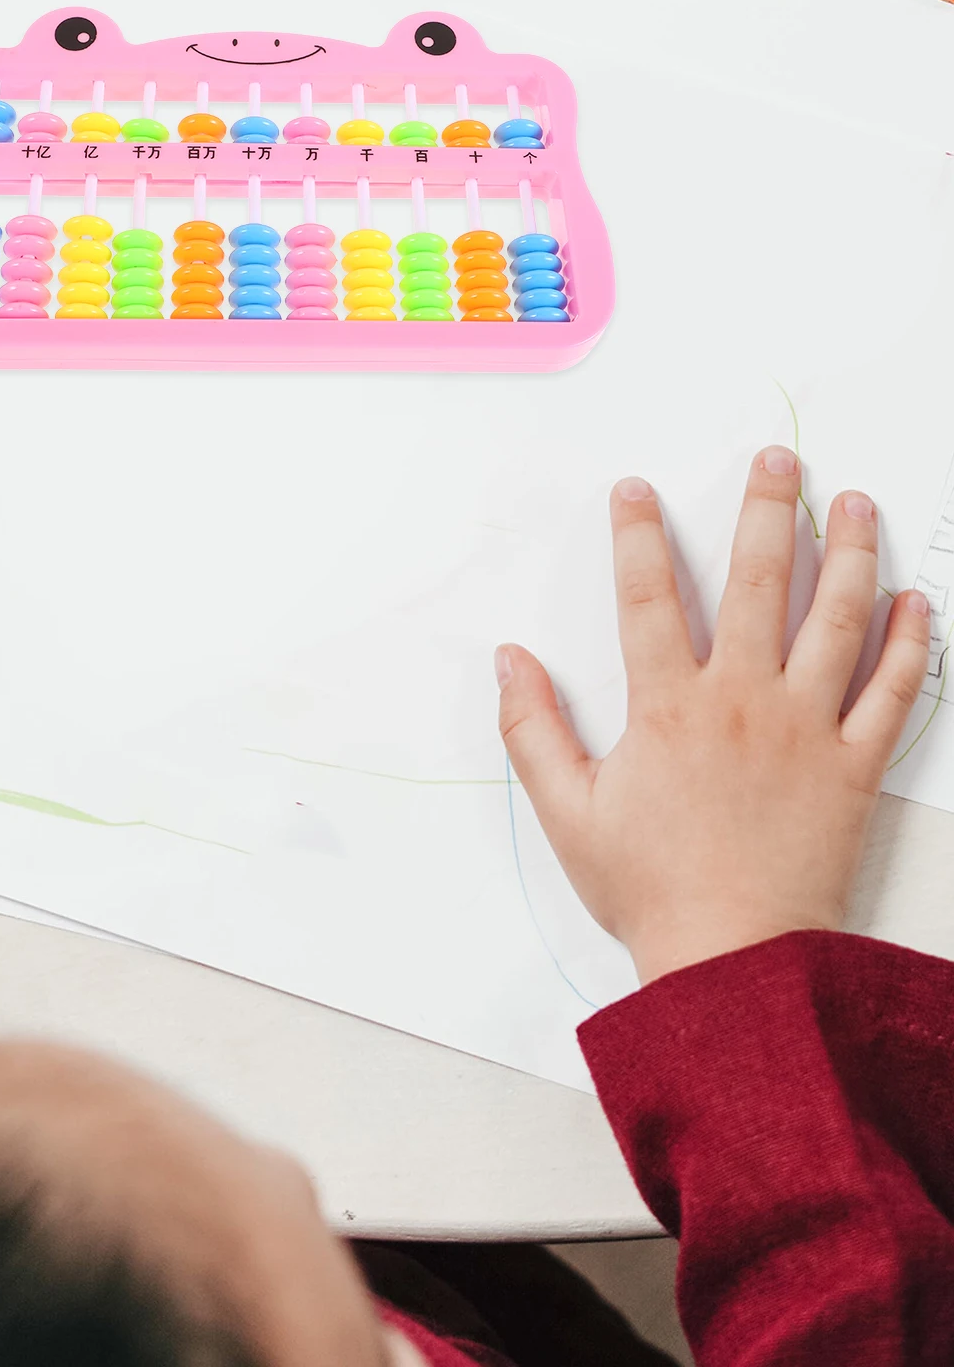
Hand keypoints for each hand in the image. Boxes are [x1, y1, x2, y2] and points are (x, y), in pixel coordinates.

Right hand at [496, 446, 930, 984]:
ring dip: (850, 554)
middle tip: (780, 461)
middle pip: (758, 583)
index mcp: (668, 707)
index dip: (638, 535)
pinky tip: (917, 601)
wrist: (734, 960)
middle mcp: (742, 701)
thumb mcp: (566, 811)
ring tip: (859, 503)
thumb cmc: (648, 888)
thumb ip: (531, 728)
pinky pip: (893, 693)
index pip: (647, 597)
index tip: (637, 490)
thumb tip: (509, 661)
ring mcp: (807, 729)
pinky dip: (910, 644)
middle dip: (768, 511)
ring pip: (837, 621)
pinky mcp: (855, 767)